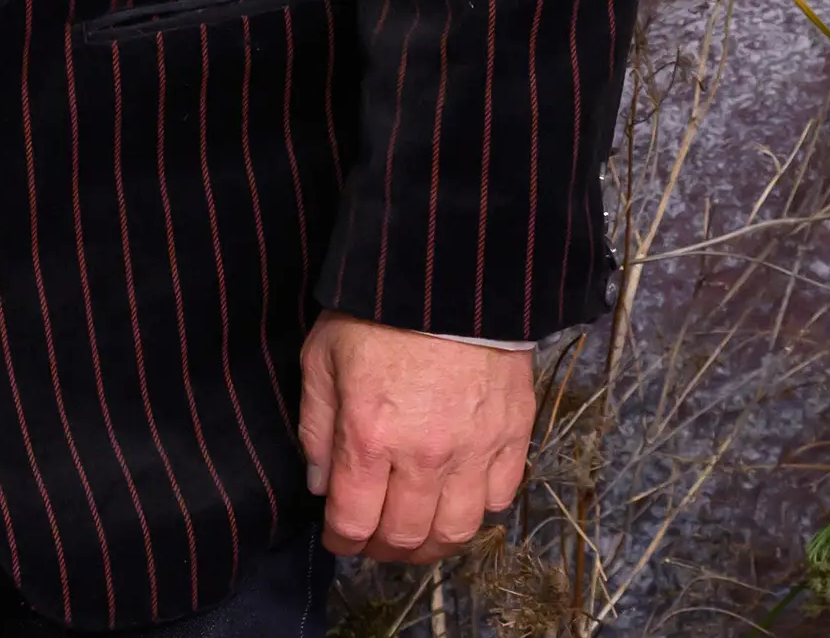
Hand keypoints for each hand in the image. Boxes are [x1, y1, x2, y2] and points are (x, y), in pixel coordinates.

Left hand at [296, 313, 532, 561]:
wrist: (447, 279)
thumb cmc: (376, 313)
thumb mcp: (321, 357)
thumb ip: (317, 426)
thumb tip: (319, 483)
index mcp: (370, 436)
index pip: (355, 519)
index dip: (342, 540)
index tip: (336, 540)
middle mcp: (424, 456)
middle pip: (407, 535)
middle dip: (382, 549)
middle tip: (372, 542)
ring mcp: (474, 452)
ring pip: (456, 530)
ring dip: (431, 544)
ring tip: (414, 536)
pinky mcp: (512, 439)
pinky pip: (498, 500)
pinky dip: (477, 512)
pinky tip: (456, 501)